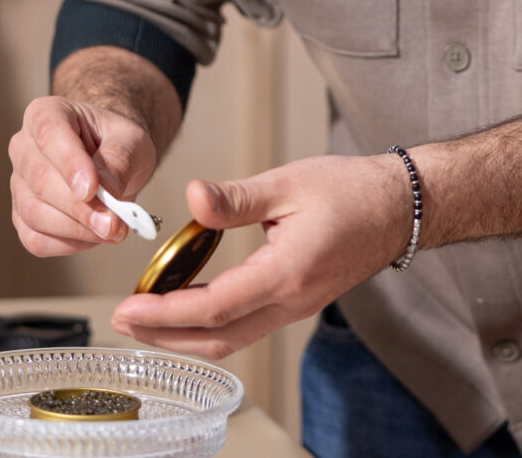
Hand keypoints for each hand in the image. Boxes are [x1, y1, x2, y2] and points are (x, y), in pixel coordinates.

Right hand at [9, 97, 157, 255]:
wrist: (112, 157)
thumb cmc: (117, 142)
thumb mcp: (132, 139)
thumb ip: (120, 159)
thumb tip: (107, 192)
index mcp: (46, 114)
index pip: (50, 135)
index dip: (69, 164)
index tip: (92, 189)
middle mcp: (24, 147)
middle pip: (40, 181)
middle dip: (79, 208)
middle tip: (112, 223)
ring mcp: (19, 184)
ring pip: (35, 213)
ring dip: (76, 229)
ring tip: (112, 229)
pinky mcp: (22, 216)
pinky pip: (36, 239)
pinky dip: (68, 243)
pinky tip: (94, 235)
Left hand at [110, 154, 411, 358]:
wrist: (399, 207)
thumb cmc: (351, 190)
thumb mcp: (290, 182)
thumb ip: (237, 198)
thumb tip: (193, 197)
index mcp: (288, 271)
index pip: (215, 307)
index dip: (165, 313)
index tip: (128, 307)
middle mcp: (292, 300)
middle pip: (217, 338)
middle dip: (164, 335)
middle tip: (122, 318)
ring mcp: (298, 307)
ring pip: (232, 339)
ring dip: (185, 335)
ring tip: (147, 315)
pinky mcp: (300, 302)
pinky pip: (248, 326)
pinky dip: (211, 324)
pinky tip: (192, 304)